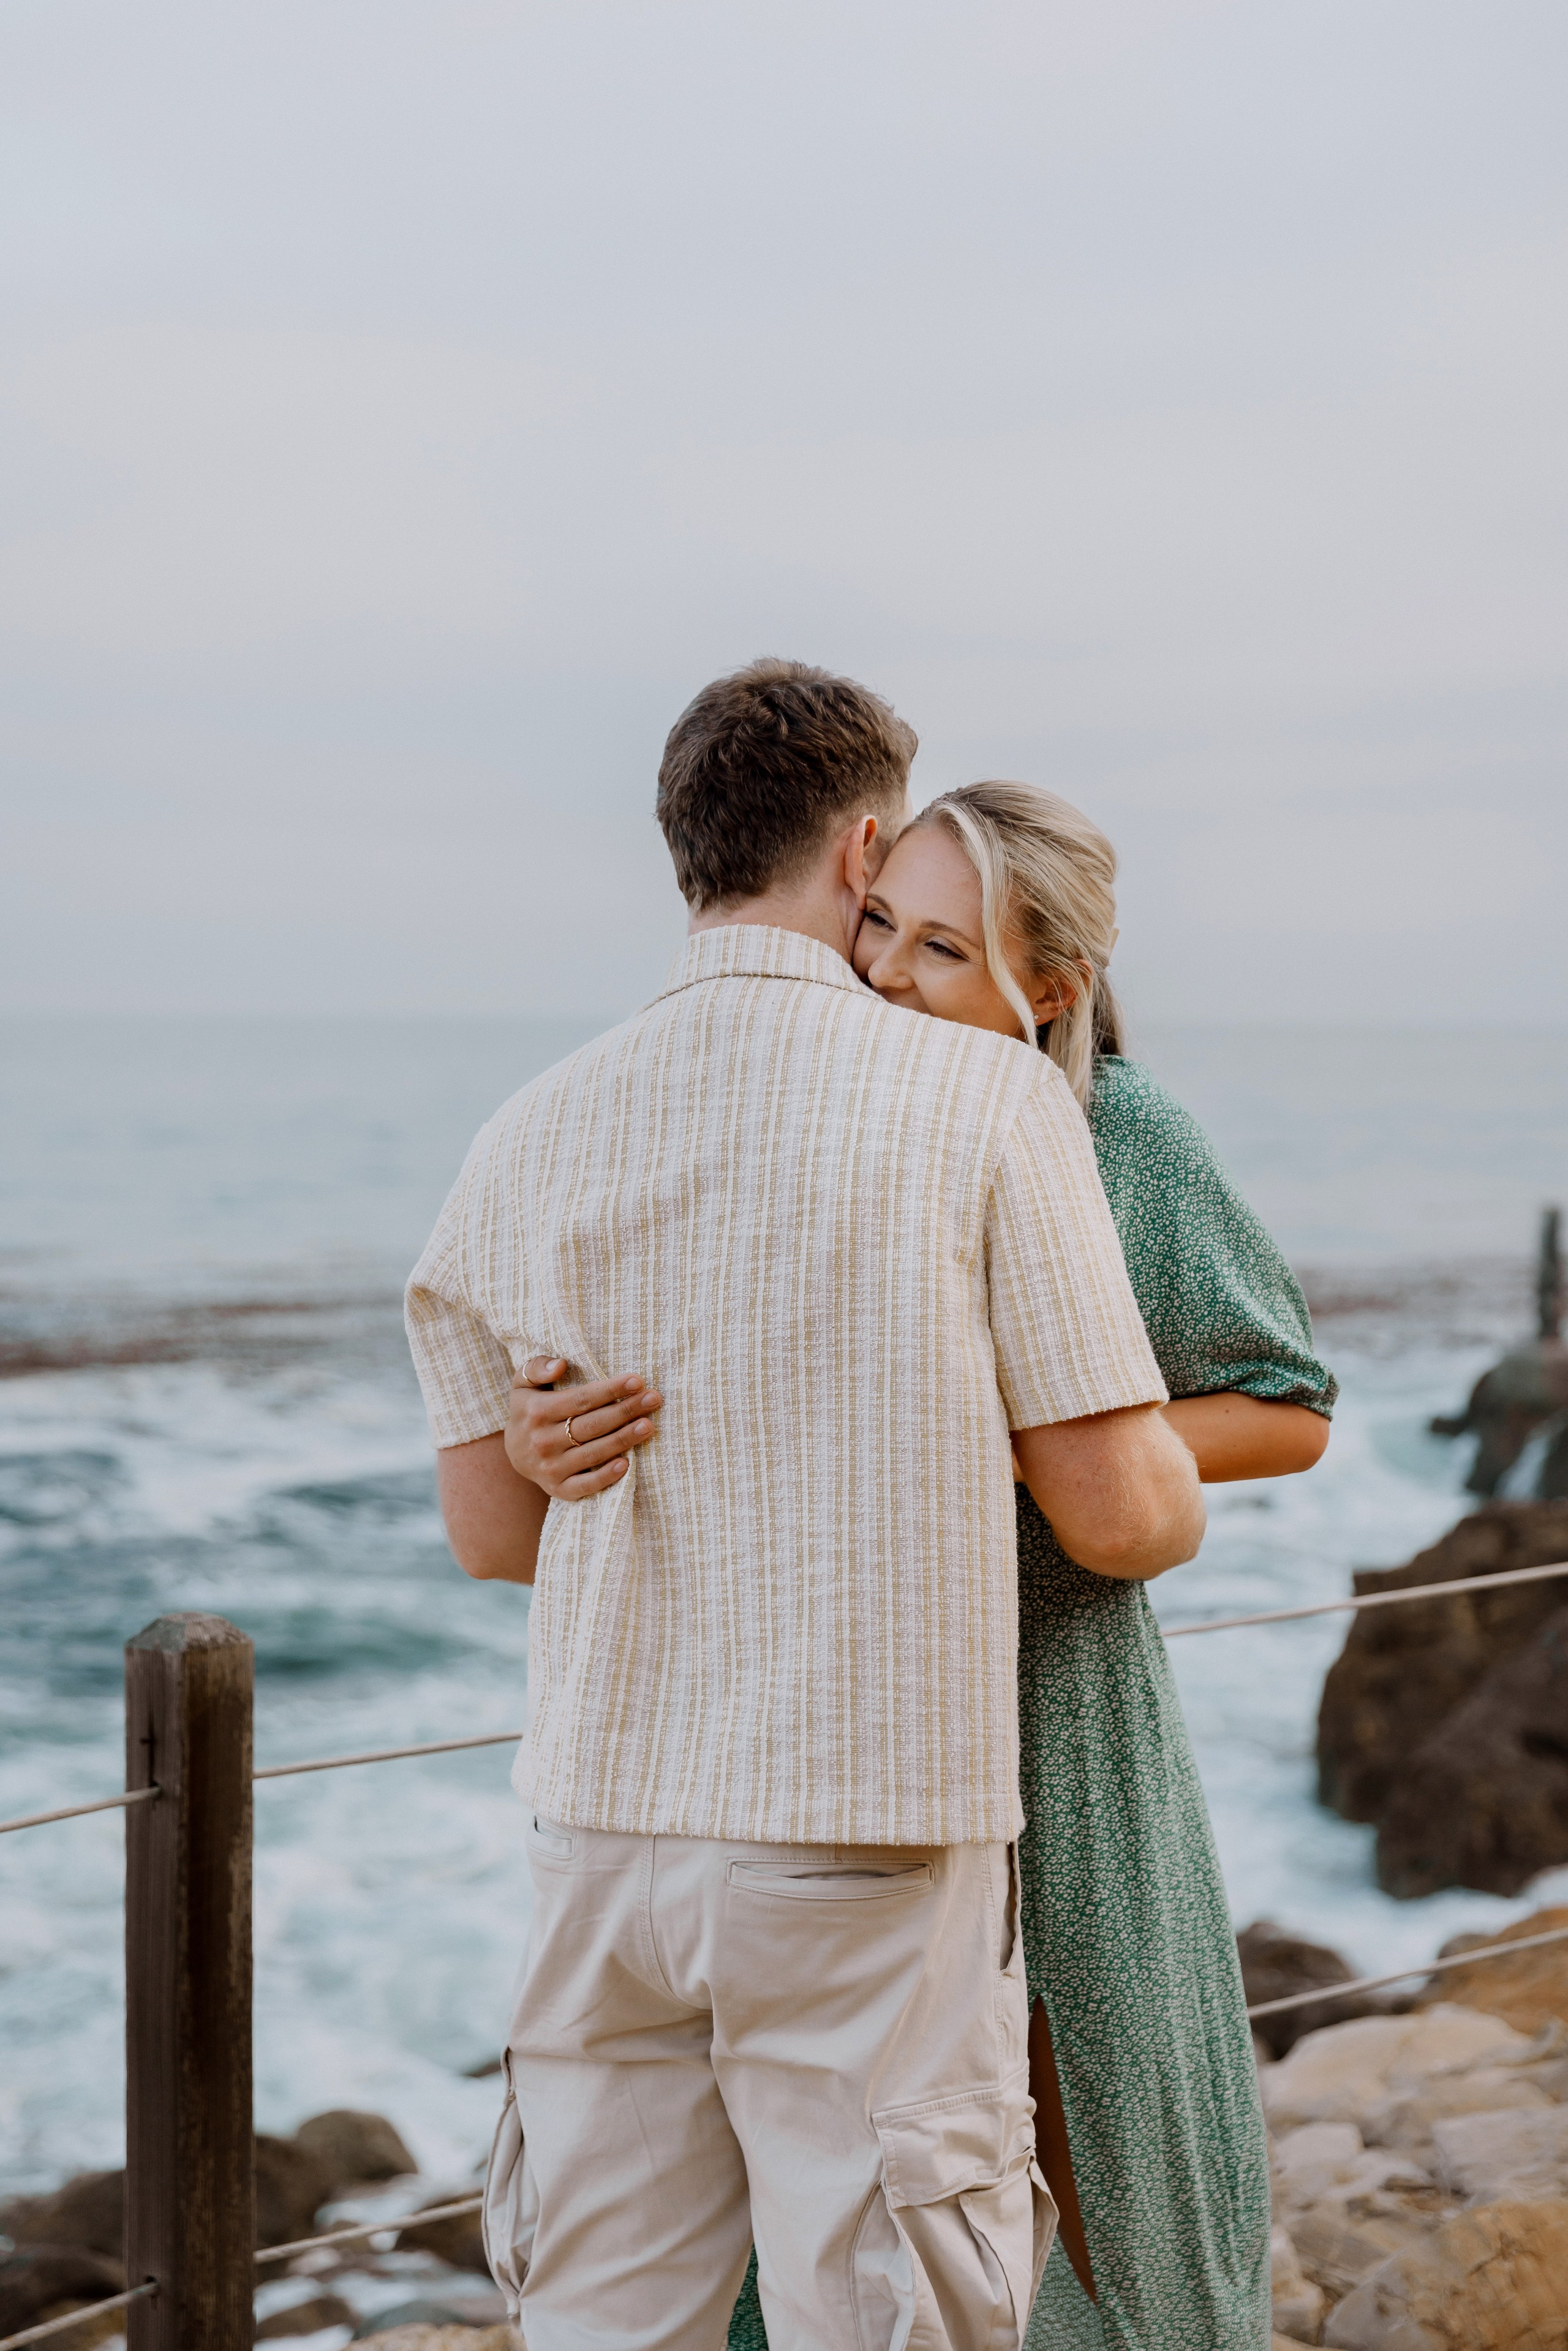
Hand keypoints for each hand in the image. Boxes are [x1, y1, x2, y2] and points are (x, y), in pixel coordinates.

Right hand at [505, 1359, 663, 1497]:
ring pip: (593, 1453)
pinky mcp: (558, 1489)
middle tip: (653, 1399)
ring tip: (649, 1426)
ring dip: (624, 1439)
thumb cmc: (529, 1409)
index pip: (581, 1400)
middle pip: (592, 1425)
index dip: (611, 1390)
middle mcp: (542, 1441)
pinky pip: (585, 1485)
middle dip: (626, 1411)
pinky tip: (626, 1464)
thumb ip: (537, 1367)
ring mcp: (550, 1467)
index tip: (637, 1381)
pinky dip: (606, 1477)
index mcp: (536, 1412)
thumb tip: (560, 1365)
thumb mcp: (523, 1383)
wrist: (514, 1452)